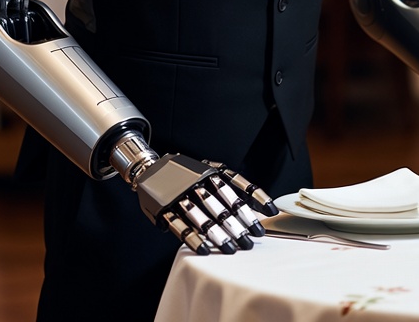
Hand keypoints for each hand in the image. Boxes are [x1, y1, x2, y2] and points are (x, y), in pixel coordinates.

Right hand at [134, 154, 277, 254]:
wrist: (149, 168)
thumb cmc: (185, 174)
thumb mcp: (207, 170)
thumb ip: (230, 183)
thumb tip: (260, 204)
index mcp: (208, 170)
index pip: (236, 183)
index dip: (253, 197)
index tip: (268, 213)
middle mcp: (195, 180)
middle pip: (220, 204)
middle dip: (236, 224)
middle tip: (249, 241)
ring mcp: (179, 194)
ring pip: (201, 216)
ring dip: (217, 233)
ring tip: (230, 249)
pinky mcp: (164, 209)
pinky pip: (179, 225)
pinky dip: (192, 238)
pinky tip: (204, 249)